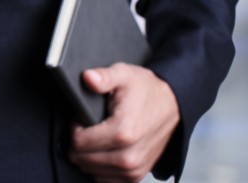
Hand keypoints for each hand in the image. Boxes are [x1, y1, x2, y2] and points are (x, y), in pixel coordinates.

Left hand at [68, 63, 179, 182]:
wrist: (172, 105)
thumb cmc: (145, 90)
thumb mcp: (124, 74)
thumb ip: (104, 76)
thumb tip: (87, 77)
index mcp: (124, 132)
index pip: (78, 141)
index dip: (75, 127)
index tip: (83, 118)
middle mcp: (129, 156)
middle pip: (81, 158)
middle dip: (78, 142)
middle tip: (89, 126)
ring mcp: (133, 170)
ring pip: (90, 171)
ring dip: (87, 156)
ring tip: (97, 136)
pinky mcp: (136, 176)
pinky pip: (104, 180)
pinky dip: (99, 167)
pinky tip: (103, 150)